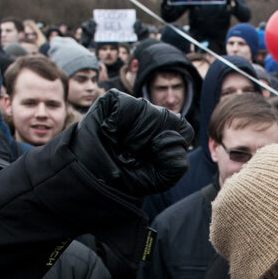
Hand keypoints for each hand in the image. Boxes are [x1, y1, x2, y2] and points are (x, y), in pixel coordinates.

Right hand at [78, 89, 194, 196]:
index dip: (168, 147)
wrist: (93, 178)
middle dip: (148, 143)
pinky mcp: (113, 100)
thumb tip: (168, 139)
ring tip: (120, 145)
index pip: (184, 130)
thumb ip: (176, 165)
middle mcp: (154, 116)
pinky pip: (125, 105)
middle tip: (131, 154)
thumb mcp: (159, 178)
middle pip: (166, 118)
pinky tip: (110, 132)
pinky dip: (117, 123)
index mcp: (168, 132)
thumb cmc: (126, 176)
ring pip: (147, 110)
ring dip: (133, 136)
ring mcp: (134, 107)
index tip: (151, 160)